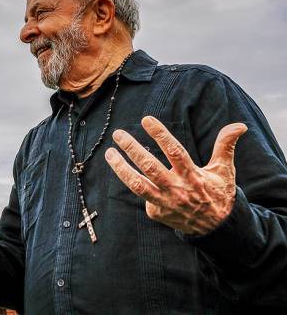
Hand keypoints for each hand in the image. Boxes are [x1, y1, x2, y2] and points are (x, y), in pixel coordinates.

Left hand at [105, 115, 247, 234]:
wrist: (217, 228)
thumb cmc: (217, 193)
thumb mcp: (224, 170)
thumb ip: (225, 146)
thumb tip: (239, 126)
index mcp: (193, 176)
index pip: (175, 152)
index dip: (160, 135)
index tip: (146, 120)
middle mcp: (177, 189)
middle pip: (150, 167)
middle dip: (132, 149)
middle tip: (118, 134)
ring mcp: (165, 202)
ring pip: (137, 185)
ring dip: (120, 168)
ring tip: (109, 153)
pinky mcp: (157, 213)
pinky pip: (143, 198)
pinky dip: (135, 185)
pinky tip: (127, 173)